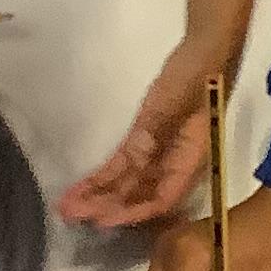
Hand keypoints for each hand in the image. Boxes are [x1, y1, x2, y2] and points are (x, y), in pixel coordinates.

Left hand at [62, 0, 265, 230]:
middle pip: (139, 196)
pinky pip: (122, 164)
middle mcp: (172, 164)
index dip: (132, 213)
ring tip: (66, 209)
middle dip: (106, 209)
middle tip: (71, 217)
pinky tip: (80, 188)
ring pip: (127, 183)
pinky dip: (101, 176)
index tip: (103, 221)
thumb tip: (131, 165)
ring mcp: (158, 152)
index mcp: (189, 161)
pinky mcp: (145, 138)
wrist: (204, 49)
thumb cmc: (197, 76)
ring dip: (98, 196)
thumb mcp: (173, 104)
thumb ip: (154, 134)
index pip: (161, 198)